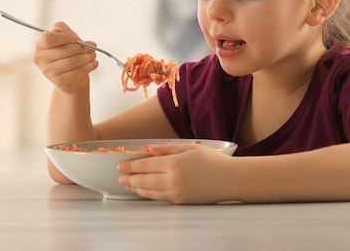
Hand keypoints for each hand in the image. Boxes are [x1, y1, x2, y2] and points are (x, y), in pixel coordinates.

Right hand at [33, 22, 98, 92]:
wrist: (71, 76)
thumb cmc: (68, 53)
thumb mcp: (65, 38)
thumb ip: (62, 29)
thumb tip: (62, 30)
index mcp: (40, 44)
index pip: (48, 39)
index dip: (64, 37)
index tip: (76, 38)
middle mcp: (40, 58)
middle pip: (65, 50)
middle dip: (82, 47)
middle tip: (92, 47)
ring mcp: (48, 71)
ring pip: (73, 61)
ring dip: (88, 57)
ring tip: (93, 54)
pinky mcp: (59, 82)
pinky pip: (78, 72)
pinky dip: (90, 66)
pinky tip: (94, 63)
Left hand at [117, 143, 233, 203]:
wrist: (229, 179)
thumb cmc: (213, 161)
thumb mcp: (191, 148)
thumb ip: (168, 148)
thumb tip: (150, 148)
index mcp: (175, 163)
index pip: (145, 165)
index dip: (130, 165)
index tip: (120, 165)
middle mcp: (172, 179)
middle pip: (143, 179)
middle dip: (128, 177)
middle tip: (119, 175)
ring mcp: (176, 192)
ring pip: (148, 191)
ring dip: (135, 187)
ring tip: (126, 184)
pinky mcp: (180, 201)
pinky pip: (158, 198)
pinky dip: (147, 194)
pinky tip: (142, 191)